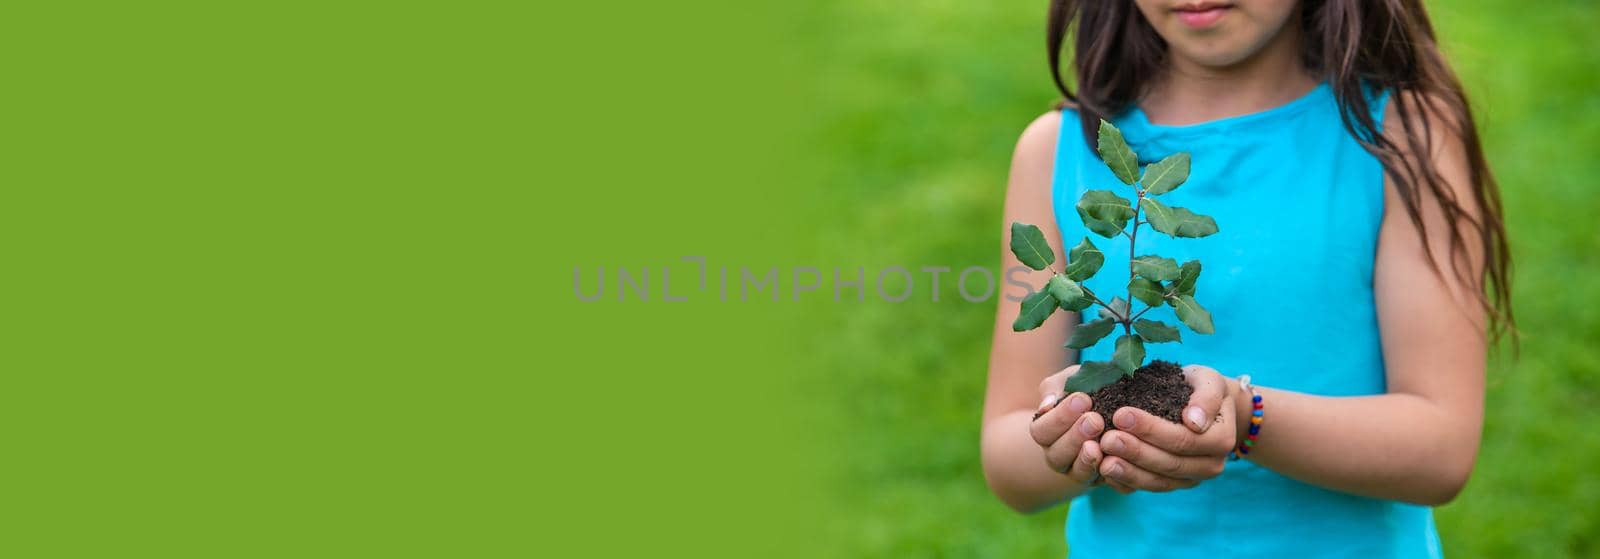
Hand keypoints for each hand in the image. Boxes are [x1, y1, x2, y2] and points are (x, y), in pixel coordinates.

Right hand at [1030, 365, 1107, 487]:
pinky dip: (1111, 472)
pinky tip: (1118, 458)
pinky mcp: (1103, 480)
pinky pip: (1105, 482)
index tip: (1082, 399)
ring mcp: (1079, 471)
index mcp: (1045, 433)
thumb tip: (1047, 404)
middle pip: (1056, 454)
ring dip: (1088, 458)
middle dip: (1075, 437)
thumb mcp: (1069, 382)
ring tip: (1100, 443)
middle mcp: (1058, 455)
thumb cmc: (1085, 391)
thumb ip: (1055, 388)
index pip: (1041, 431)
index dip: (1059, 417)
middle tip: (1095, 419)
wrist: (1113, 407)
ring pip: (1077, 472)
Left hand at [1096, 365, 1236, 491]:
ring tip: (1102, 460)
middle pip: (1169, 463)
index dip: (1151, 429)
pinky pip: (1148, 488)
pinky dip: (1126, 482)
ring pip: (1157, 482)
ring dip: (1128, 472)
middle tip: (1106, 438)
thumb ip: (1206, 398)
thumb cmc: (1202, 387)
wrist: (1202, 405)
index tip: (1121, 414)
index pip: (1183, 439)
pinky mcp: (1173, 484)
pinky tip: (1104, 471)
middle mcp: (1210, 465)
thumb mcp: (1209, 381)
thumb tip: (1195, 422)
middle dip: (1135, 451)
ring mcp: (1191, 479)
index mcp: (1221, 440)